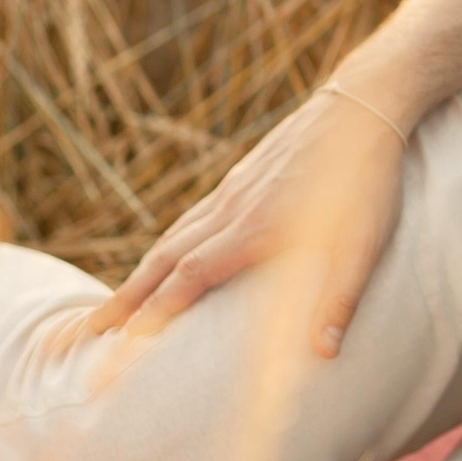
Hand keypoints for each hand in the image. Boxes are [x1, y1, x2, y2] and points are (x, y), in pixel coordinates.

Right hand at [86, 88, 408, 356]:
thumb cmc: (369, 181)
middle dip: (128, 299)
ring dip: (141, 273)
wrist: (364, 105)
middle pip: (166, 259)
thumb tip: (323, 354)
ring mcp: (233, 189)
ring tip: (117, 304)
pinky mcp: (242, 175)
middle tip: (91, 332)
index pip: (191, 279)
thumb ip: (340, 298)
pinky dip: (167, 242)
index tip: (122, 345)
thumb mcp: (365, 244)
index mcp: (257, 230)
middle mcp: (233, 209)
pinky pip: (191, 216)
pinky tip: (167, 254)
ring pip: (174, 235)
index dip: (156, 312)